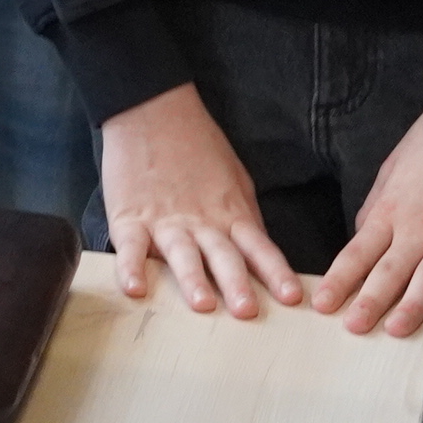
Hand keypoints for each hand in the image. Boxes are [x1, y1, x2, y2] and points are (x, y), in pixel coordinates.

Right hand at [96, 84, 302, 320]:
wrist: (152, 110)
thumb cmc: (197, 147)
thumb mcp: (234, 179)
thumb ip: (245, 218)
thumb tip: (260, 253)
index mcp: (230, 213)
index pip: (259, 248)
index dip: (276, 273)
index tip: (293, 298)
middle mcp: (202, 222)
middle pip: (223, 256)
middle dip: (237, 284)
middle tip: (248, 312)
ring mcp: (165, 221)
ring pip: (182, 254)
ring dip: (193, 279)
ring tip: (202, 304)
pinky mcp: (130, 217)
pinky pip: (131, 247)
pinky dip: (130, 268)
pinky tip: (134, 288)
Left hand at [317, 57, 422, 370]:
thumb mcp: (392, 168)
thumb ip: (378, 207)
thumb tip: (363, 237)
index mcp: (390, 208)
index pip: (357, 251)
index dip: (338, 280)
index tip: (320, 305)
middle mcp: (418, 227)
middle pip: (387, 271)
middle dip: (366, 301)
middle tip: (350, 330)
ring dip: (410, 310)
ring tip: (394, 334)